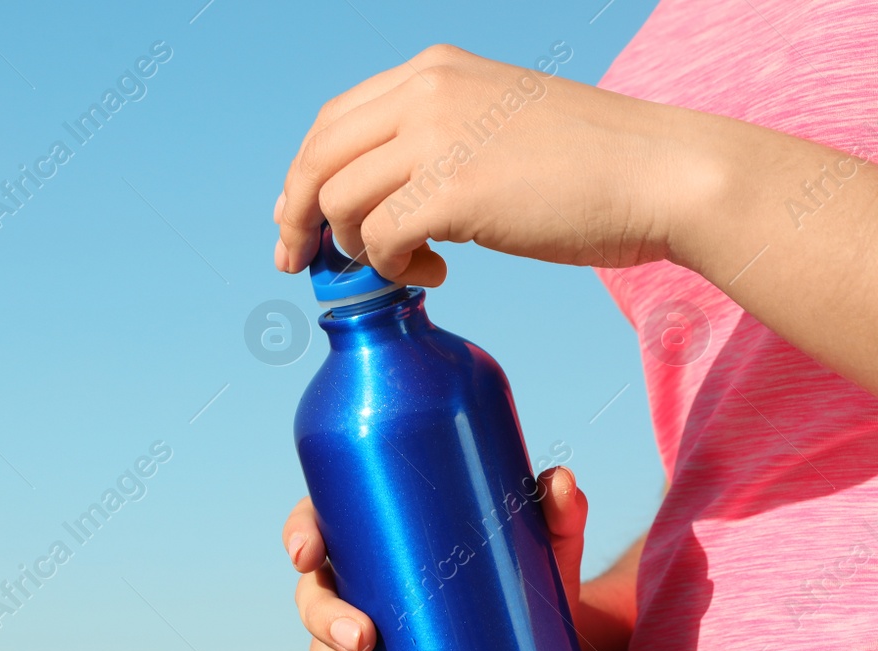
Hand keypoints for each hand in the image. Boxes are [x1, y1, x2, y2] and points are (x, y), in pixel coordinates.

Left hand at [271, 44, 690, 283]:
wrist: (660, 173)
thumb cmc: (587, 163)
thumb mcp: (493, 122)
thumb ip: (431, 141)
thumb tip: (367, 200)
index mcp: (433, 70)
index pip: (331, 122)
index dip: (301, 178)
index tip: (295, 223)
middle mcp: (427, 91)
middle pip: (316, 160)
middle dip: (295, 220)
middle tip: (301, 264)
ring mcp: (438, 137)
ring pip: (340, 202)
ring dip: (358, 248)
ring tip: (405, 264)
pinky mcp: (454, 190)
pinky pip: (381, 239)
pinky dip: (395, 268)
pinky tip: (435, 274)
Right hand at [283, 467, 588, 650]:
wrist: (555, 646)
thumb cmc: (530, 575)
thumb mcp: (543, 543)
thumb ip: (554, 511)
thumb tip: (561, 483)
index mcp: (378, 538)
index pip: (320, 525)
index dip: (300, 535)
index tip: (309, 555)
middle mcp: (361, 588)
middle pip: (315, 600)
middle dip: (328, 622)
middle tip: (365, 639)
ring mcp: (368, 642)